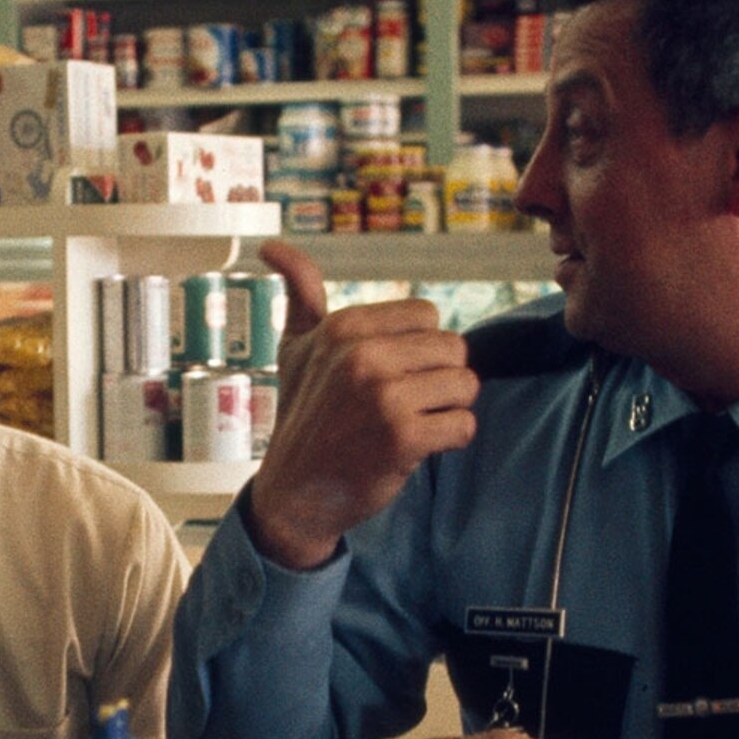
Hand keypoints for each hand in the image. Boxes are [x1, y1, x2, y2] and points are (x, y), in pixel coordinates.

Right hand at [243, 240, 476, 570]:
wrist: (295, 493)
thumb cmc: (303, 415)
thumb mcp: (294, 347)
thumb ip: (300, 292)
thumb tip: (272, 245)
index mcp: (344, 326)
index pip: (428, 315)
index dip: (418, 348)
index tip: (387, 375)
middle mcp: (363, 355)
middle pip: (454, 348)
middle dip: (438, 379)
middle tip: (402, 405)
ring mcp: (384, 397)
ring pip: (466, 386)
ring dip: (448, 410)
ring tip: (411, 424)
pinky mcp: (403, 438)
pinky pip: (464, 425)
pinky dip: (451, 440)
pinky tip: (417, 447)